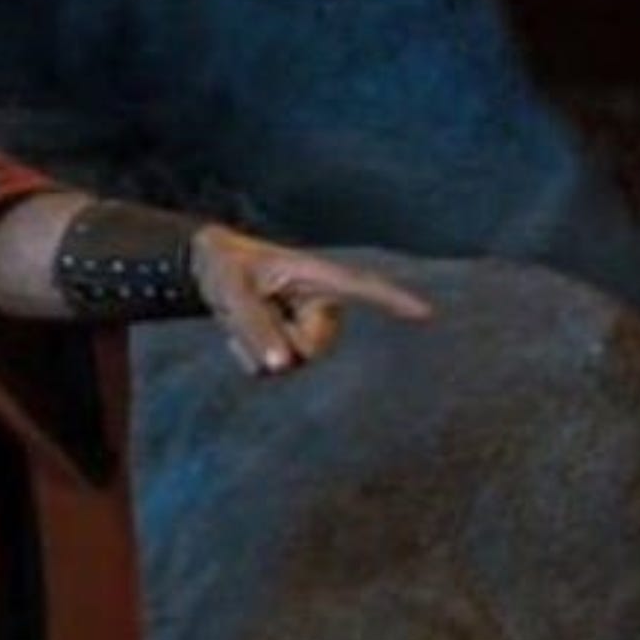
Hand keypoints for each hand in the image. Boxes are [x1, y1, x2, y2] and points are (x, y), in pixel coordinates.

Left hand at [191, 228, 431, 375]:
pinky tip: (244, 333)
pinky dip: (249, 356)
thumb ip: (255, 325)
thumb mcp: (232, 290)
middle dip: (275, 340)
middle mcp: (323, 307)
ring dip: (257, 347)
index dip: (393, 300)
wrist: (212, 270)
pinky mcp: (294, 349)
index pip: (362, 288)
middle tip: (250, 307)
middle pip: (310, 350)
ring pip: (290, 364)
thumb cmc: (227, 267)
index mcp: (318, 277)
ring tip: (246, 315)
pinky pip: (272, 372)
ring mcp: (310, 331)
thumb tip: (282, 366)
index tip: (427, 313)